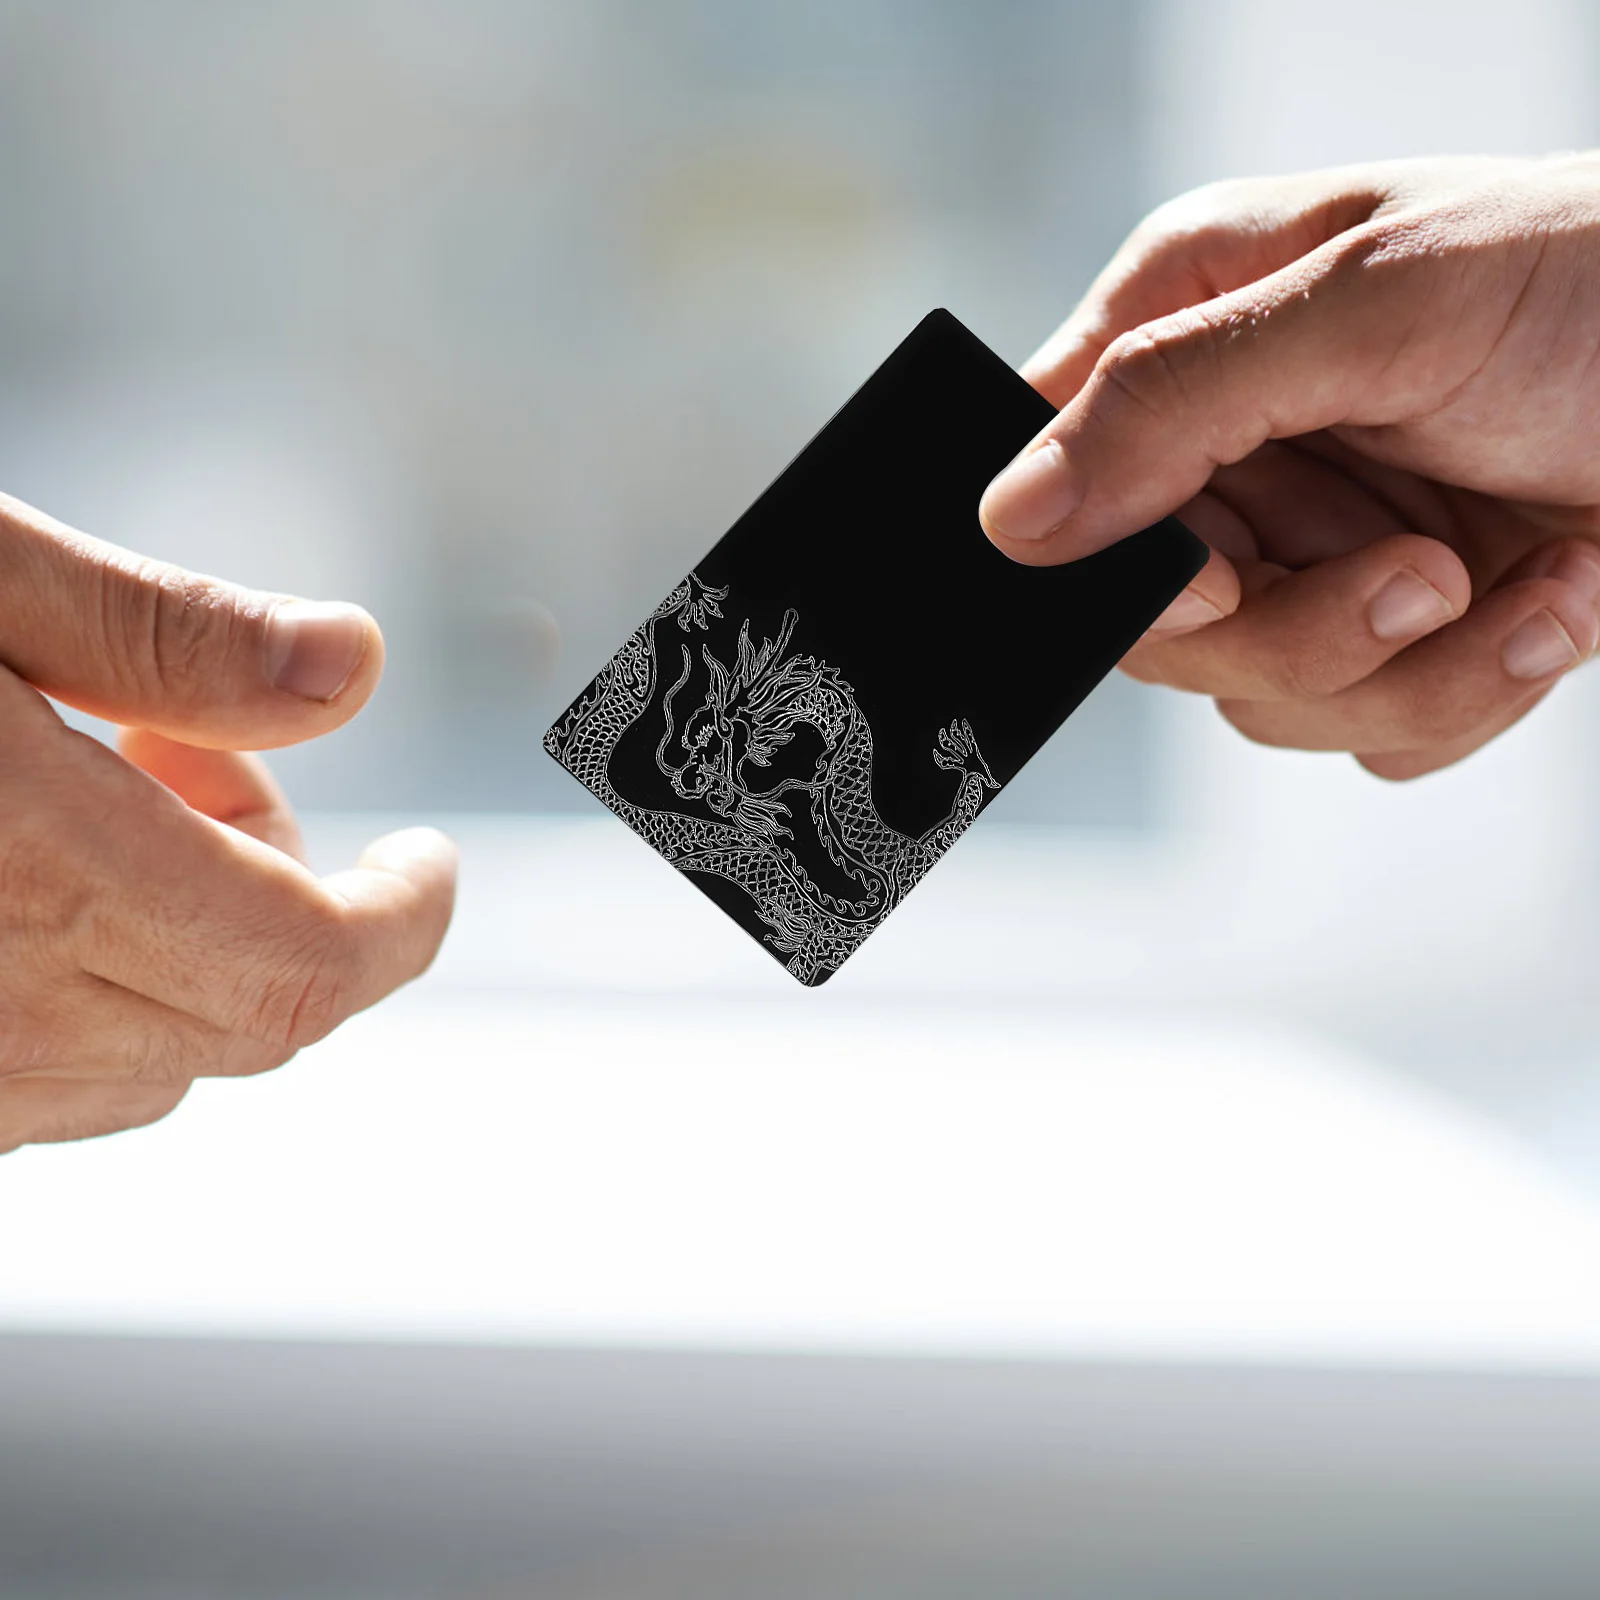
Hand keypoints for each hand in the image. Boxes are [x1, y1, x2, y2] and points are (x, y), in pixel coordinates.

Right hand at [0, 492, 456, 1153]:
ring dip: (185, 946)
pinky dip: (85, 995)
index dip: (406, 923)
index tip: (429, 863)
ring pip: (148, 1067)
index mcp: (42, 883)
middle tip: (197, 755)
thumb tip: (352, 661)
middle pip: (253, 1013)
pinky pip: (39, 1087)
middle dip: (286, 893)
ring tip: (95, 794)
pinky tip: (20, 881)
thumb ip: (165, 634)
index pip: (314, 964)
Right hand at [979, 154, 1599, 777]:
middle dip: (1295, 630)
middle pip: (1157, 627)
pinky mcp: (1393, 632)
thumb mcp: (1374, 307)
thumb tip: (1013, 519)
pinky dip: (1468, 692)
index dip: (1107, 562)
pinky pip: (1369, 734)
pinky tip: (1556, 599)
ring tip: (1520, 581)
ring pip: (1260, 699)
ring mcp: (1309, 550)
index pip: (1051, 477)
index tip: (1219, 579)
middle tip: (1418, 575)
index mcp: (1187, 330)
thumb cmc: (1593, 281)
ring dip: (1406, 669)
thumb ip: (1176, 401)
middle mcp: (1230, 452)